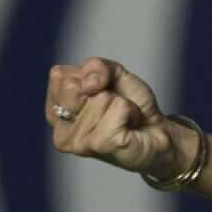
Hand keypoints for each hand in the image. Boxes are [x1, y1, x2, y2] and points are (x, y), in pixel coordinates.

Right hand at [45, 57, 186, 176]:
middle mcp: (60, 130)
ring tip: (122, 119)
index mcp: (55, 111)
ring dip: (120, 104)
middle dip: (102, 89)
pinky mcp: (100, 145)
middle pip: (73, 85)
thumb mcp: (112, 73)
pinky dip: (130, 111)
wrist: (156, 130)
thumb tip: (88, 84)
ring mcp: (78, 142)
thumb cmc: (130, 104)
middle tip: (112, 107)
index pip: (59, 75)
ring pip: (100, 98)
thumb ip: (96, 66)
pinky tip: (128, 127)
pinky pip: (118, 108)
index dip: (88, 76)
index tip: (99, 92)